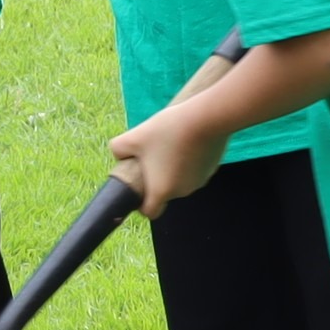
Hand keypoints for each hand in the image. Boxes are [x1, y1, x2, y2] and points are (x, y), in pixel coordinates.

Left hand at [106, 103, 229, 218]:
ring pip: (180, 180)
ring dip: (172, 168)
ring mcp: (200, 181)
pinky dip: (187, 160)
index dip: (141, 204)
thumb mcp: (133, 137)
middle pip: (164, 192)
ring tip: (168, 143)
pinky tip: (184, 140)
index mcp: (162, 191)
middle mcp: (182, 191)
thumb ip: (118, 149)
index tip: (138, 187)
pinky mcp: (211, 168)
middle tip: (151, 155)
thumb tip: (119, 155)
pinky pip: (194, 169)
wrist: (205, 117)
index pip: (150, 212)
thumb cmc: (167, 131)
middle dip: (156, 178)